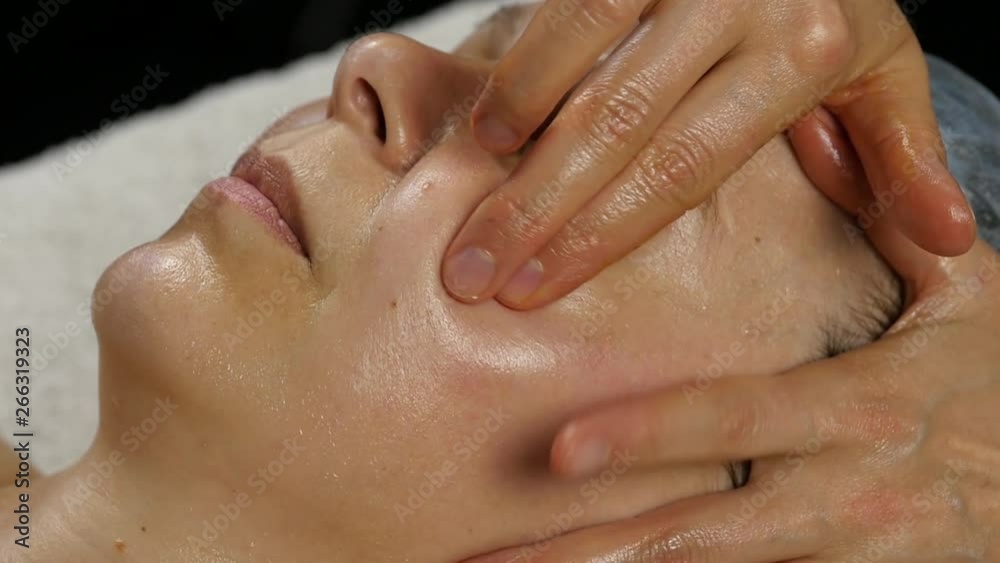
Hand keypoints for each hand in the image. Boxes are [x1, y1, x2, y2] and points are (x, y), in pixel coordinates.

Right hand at [442, 0, 975, 308]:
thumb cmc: (833, 2)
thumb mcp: (884, 71)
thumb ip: (901, 154)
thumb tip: (950, 245)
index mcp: (801, 52)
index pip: (682, 166)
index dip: (602, 235)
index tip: (537, 290)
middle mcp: (737, 3)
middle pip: (616, 129)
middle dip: (535, 212)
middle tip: (470, 275)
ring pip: (580, 70)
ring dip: (513, 150)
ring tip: (466, 223)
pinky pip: (562, 12)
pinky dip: (519, 74)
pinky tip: (483, 135)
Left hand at [460, 111, 999, 561]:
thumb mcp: (972, 304)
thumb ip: (890, 224)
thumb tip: (818, 131)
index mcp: (860, 410)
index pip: (737, 419)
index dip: (652, 436)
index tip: (563, 449)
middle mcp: (842, 492)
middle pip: (703, 534)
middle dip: (599, 551)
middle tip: (501, 560)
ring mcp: (846, 554)